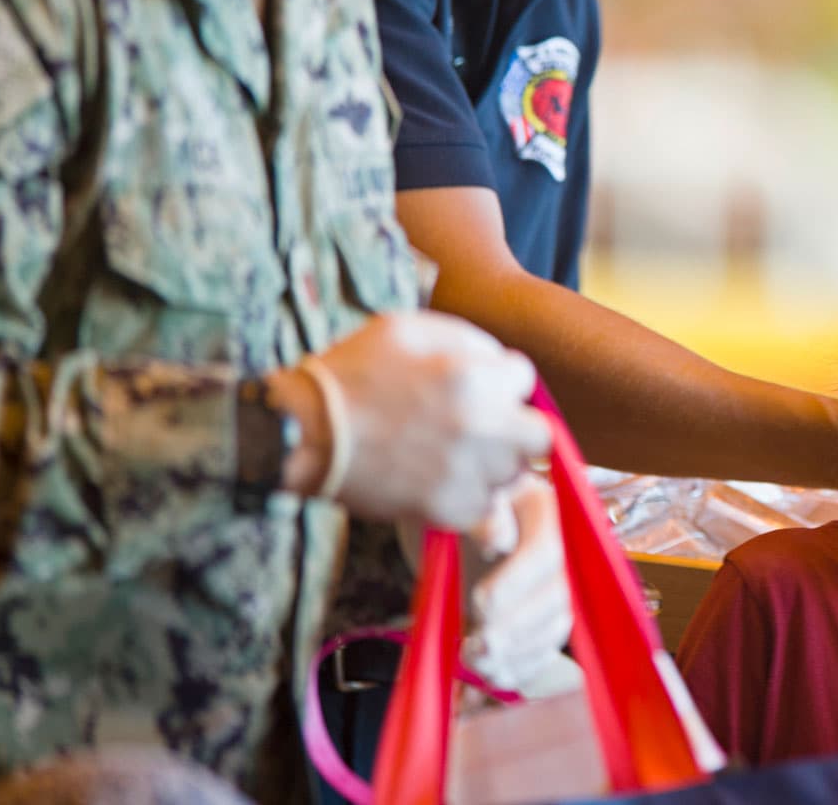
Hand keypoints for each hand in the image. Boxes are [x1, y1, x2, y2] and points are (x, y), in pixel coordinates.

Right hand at [300, 309, 550, 528]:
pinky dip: (468, 499)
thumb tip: (500, 363)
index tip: (478, 389)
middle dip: (514, 430)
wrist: (301, 434)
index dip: (500, 382)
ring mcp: (467, 472)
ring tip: (453, 455)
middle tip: (482, 429)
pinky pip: (483, 509)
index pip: (524, 379)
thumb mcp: (408, 328)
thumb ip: (466, 340)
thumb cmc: (351, 373)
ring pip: (512, 474)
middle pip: (537, 436)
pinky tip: (438, 481)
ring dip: (492, 465)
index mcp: (474, 377)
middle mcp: (481, 426)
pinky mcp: (447, 509)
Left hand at [461, 474, 573, 692]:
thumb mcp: (453, 498)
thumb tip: (499, 540)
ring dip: (517, 653)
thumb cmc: (443, 501)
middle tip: (476, 646)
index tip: (479, 602)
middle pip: (557, 596)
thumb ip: (480, 514)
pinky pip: (546, 649)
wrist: (438, 517)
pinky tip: (490, 675)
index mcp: (543, 510)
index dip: (517, 584)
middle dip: (517, 628)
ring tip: (474, 660)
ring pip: (556, 627)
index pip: (547, 553)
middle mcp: (559, 547)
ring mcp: (551, 584)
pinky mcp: (537, 616)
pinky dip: (521, 668)